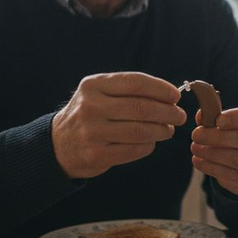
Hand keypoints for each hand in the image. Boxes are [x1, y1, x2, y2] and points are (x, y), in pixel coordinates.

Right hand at [52, 72, 185, 178]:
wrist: (58, 144)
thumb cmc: (90, 114)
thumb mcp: (99, 93)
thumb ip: (128, 90)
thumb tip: (170, 95)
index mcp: (93, 86)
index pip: (135, 83)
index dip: (161, 89)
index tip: (176, 96)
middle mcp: (91, 107)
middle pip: (142, 108)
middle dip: (168, 112)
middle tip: (180, 116)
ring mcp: (92, 132)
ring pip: (141, 131)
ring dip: (162, 130)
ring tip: (169, 130)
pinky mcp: (97, 155)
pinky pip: (135, 149)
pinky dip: (149, 145)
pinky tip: (150, 142)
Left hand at [190, 104, 237, 195]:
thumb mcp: (232, 119)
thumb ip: (216, 115)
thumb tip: (201, 116)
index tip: (218, 120)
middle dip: (218, 137)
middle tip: (196, 135)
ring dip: (214, 154)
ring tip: (195, 148)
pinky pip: (234, 175)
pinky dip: (213, 168)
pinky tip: (199, 161)